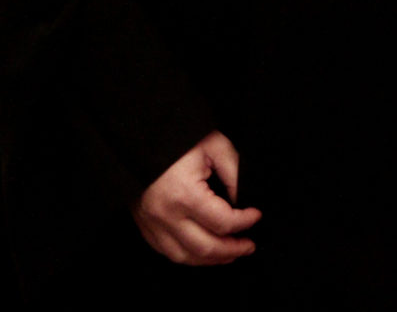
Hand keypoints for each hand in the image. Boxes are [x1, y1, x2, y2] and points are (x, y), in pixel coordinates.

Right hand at [133, 131, 261, 264]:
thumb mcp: (215, 147)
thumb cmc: (178, 139)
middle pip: (205, 247)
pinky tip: (204, 251)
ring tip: (231, 253)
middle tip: (249, 245)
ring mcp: (151, 224)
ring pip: (185, 256)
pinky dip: (189, 256)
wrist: (140, 138)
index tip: (256, 215)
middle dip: (232, 250)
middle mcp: (165, 216)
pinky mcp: (144, 226)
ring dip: (211, 259)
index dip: (245, 222)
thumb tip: (244, 201)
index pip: (223, 222)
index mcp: (184, 195)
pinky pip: (167, 251)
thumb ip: (234, 175)